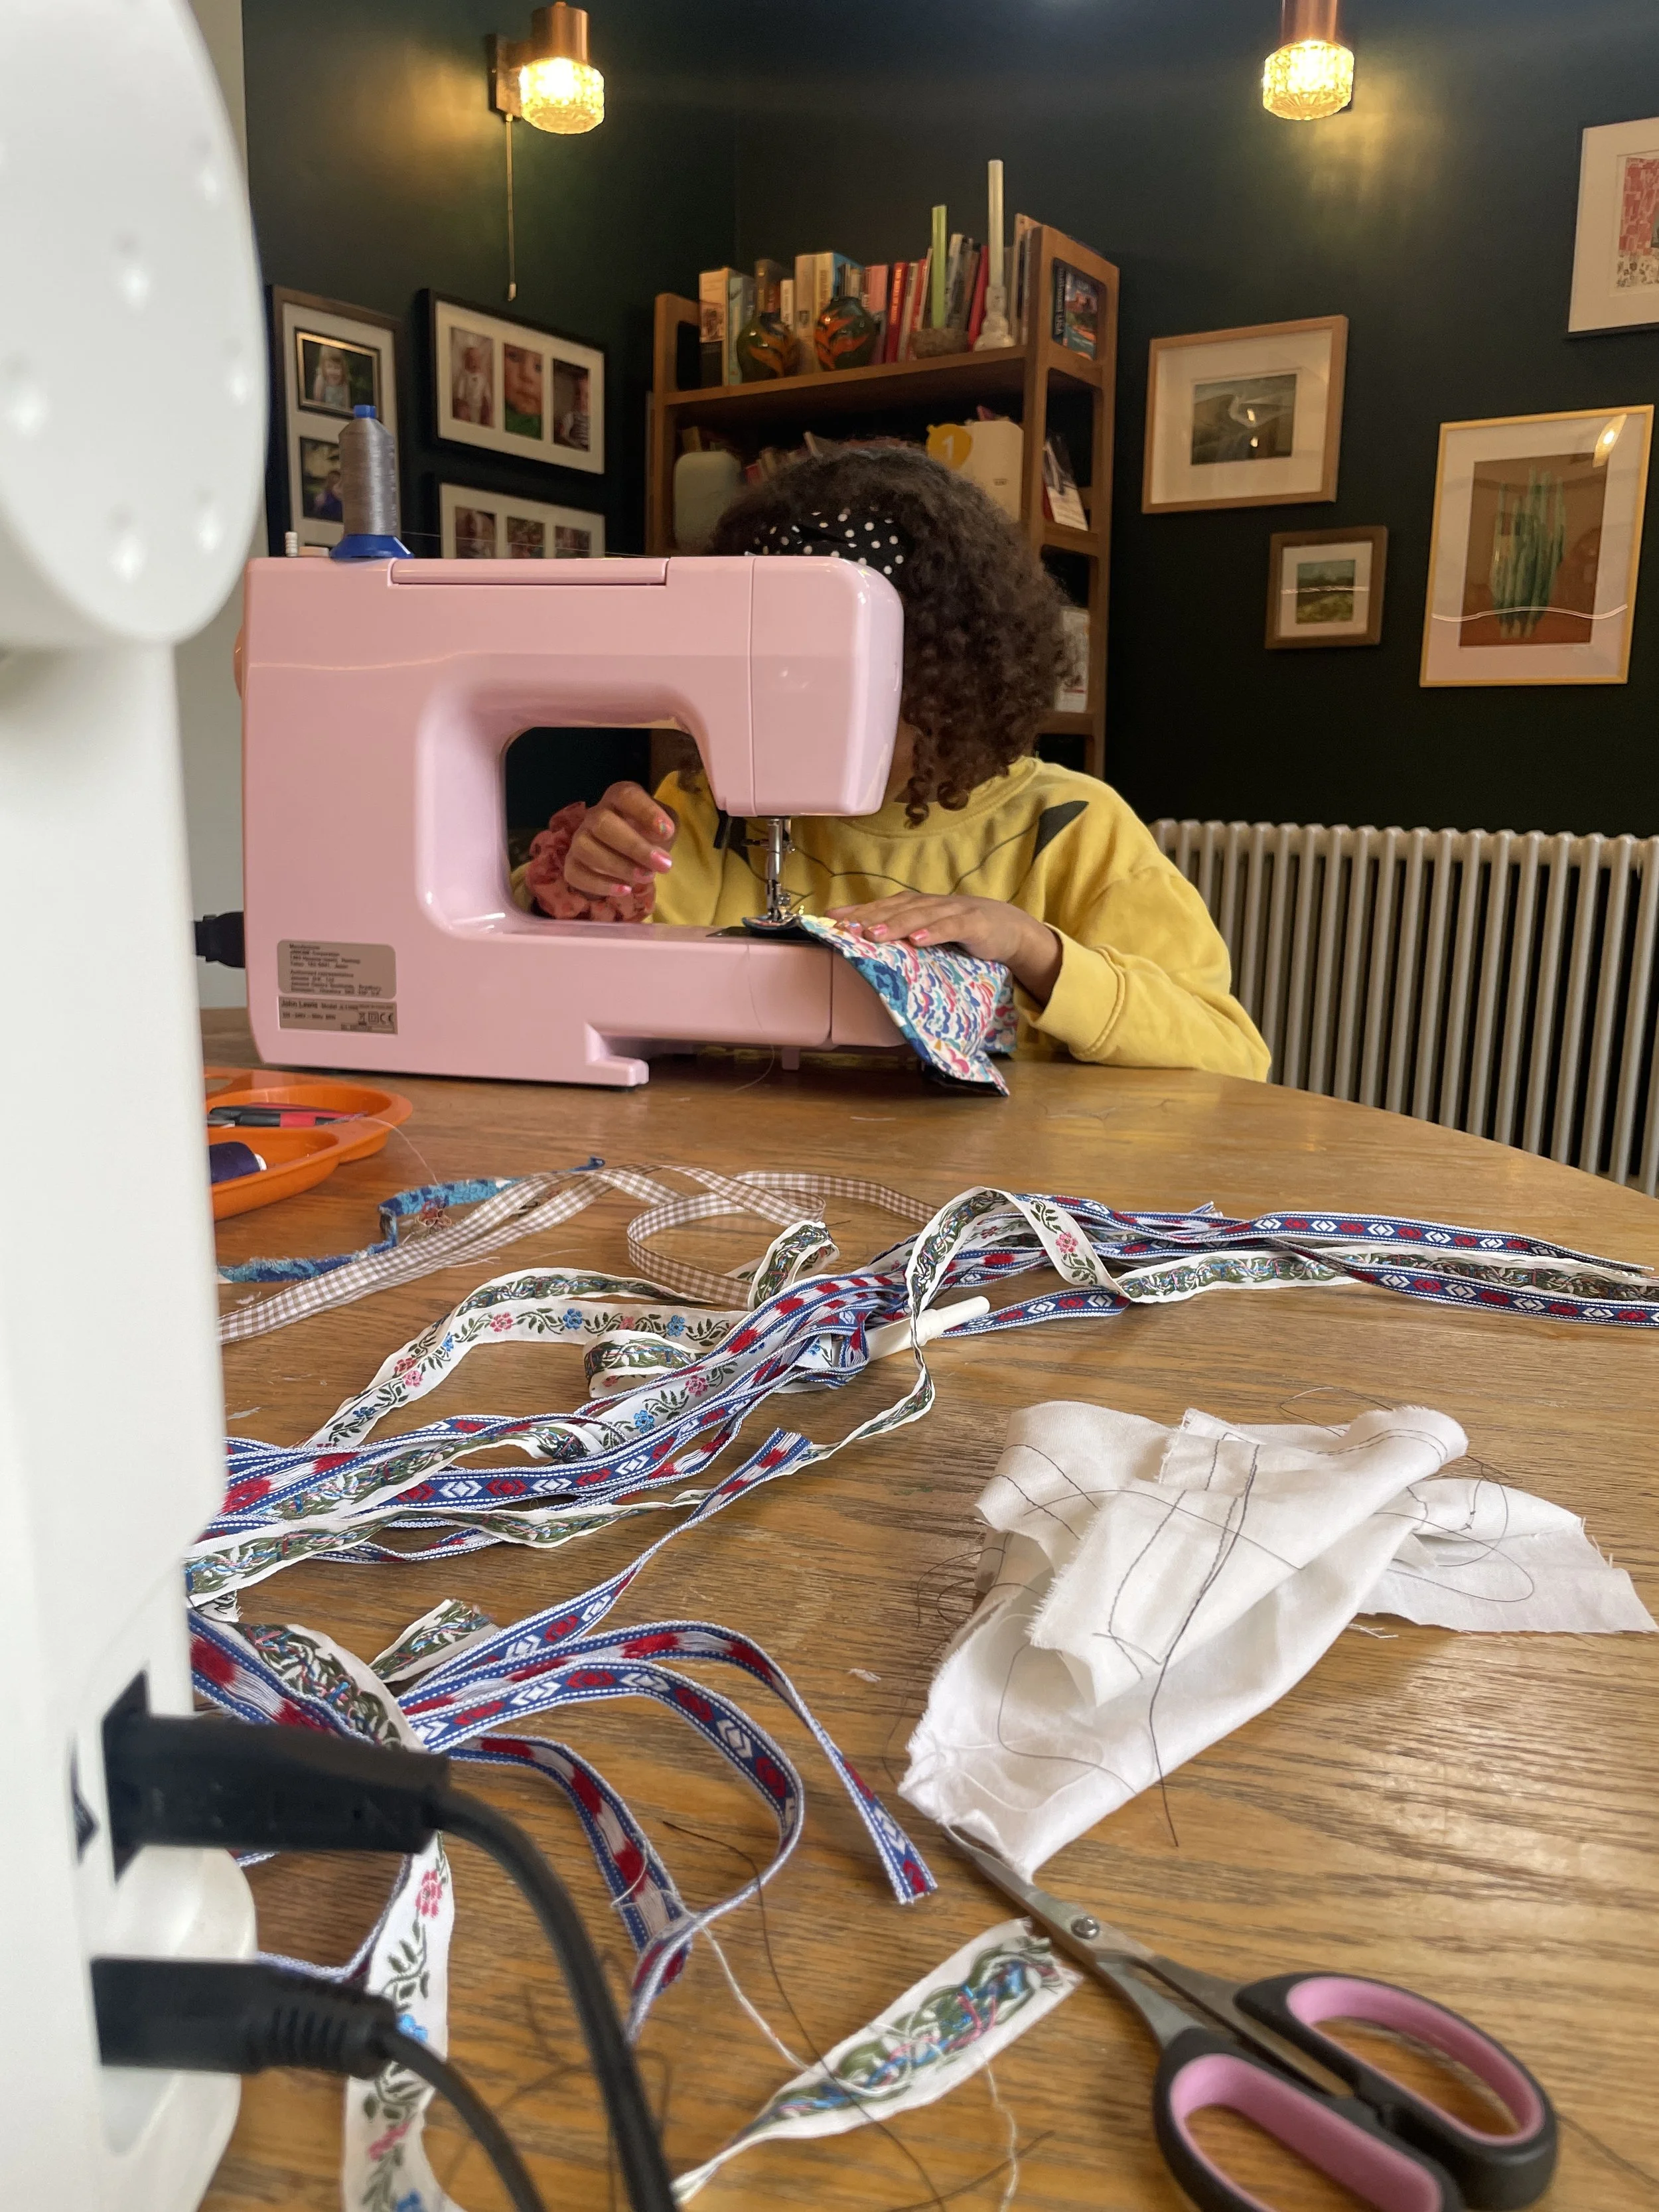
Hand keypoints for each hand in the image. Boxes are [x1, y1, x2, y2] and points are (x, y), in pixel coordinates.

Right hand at [564, 782, 676, 901]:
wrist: (628, 858)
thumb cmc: (648, 836)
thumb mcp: (664, 827)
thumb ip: (666, 829)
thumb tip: (661, 840)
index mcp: (618, 798)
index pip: (625, 796)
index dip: (645, 812)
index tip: (666, 831)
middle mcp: (595, 815)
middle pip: (602, 823)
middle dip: (634, 846)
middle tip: (663, 865)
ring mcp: (579, 839)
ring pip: (586, 848)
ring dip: (618, 866)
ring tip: (646, 877)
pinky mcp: (572, 864)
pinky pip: (576, 873)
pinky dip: (600, 884)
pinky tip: (624, 890)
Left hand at [827, 893, 1062, 1003]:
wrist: (1009, 929)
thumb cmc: (964, 931)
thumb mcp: (932, 933)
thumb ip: (906, 936)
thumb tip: (870, 946)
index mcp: (918, 906)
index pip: (883, 905)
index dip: (858, 910)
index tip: (830, 918)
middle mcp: (931, 904)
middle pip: (896, 907)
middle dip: (869, 916)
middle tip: (844, 927)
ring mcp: (952, 911)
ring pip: (919, 915)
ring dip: (894, 924)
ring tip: (873, 934)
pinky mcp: (973, 924)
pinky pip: (950, 927)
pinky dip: (932, 932)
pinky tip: (916, 940)